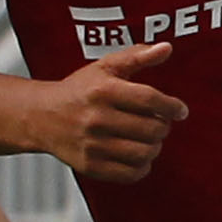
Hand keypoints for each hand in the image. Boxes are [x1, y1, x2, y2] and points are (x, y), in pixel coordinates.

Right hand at [39, 43, 186, 183]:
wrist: (40, 116)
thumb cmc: (79, 90)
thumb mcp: (105, 66)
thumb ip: (137, 56)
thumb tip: (166, 48)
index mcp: (103, 91)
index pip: (150, 100)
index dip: (172, 106)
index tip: (180, 110)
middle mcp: (96, 118)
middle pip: (151, 129)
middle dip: (163, 126)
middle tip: (160, 123)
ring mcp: (92, 144)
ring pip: (144, 153)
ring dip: (155, 147)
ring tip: (150, 139)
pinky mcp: (89, 165)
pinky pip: (130, 174)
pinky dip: (142, 167)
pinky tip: (138, 155)